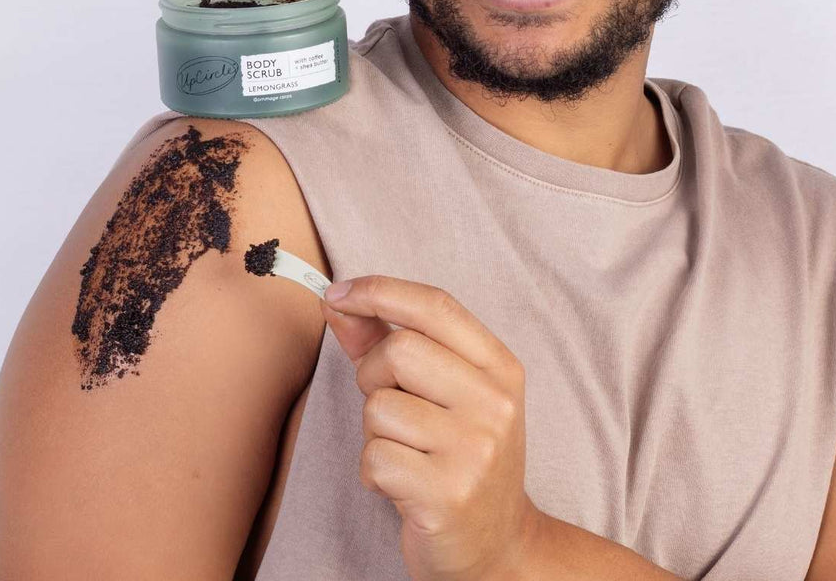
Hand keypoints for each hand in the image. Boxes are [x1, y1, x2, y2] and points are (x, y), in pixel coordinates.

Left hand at [320, 275, 540, 580]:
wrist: (498, 545)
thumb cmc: (458, 455)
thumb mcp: (439, 391)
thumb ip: (384, 341)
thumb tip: (335, 300)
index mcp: (500, 367)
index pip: (435, 306)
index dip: (379, 291)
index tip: (337, 292)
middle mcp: (495, 402)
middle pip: (399, 350)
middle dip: (374, 375)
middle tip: (393, 407)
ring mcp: (475, 450)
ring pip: (379, 406)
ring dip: (375, 431)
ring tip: (407, 452)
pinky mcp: (447, 495)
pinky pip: (374, 458)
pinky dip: (373, 471)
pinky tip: (403, 484)